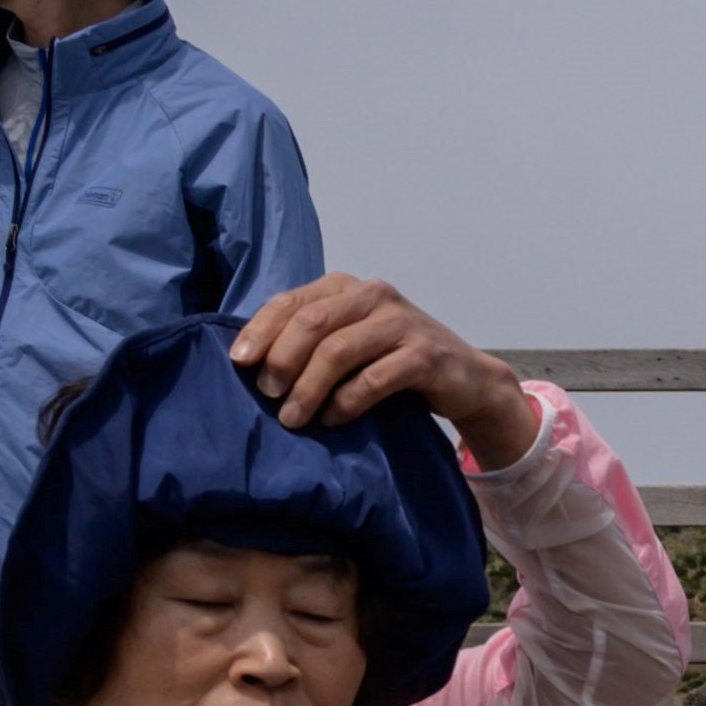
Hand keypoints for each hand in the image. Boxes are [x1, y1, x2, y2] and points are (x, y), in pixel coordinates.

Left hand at [234, 276, 537, 470]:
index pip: (291, 301)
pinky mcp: (425, 355)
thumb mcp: (351, 338)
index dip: (260, 331)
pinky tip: (333, 420)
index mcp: (347, 286)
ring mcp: (402, 323)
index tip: (239, 363)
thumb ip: (312, 337)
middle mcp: (374, 295)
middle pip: (312, 323)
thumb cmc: (394, 360)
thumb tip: (251, 361)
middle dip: (282, 362)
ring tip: (293, 418)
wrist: (465, 377)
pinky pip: (373, 380)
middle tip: (267, 395)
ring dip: (308, 389)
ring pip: (338, 351)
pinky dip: (346, 403)